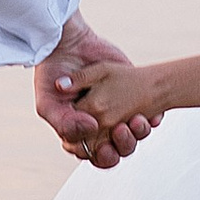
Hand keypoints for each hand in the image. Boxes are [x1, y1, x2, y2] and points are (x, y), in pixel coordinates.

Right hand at [34, 17, 161, 167]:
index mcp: (80, 132)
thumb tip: (92, 129)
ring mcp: (117, 113)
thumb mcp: (48, 102)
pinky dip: (150, 120)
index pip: (94, 155)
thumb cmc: (53, 75)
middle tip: (120, 131)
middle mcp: (100, 126)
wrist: (67, 44)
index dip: (101, 156)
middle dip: (121, 147)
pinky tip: (147, 115)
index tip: (102, 145)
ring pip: (133, 137)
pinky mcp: (132, 98)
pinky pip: (148, 118)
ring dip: (137, 135)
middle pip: (116, 151)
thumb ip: (65, 124)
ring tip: (135, 120)